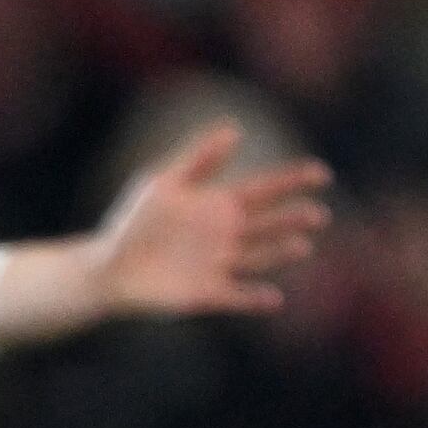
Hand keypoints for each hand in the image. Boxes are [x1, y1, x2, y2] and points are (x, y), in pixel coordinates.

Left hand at [79, 120, 331, 321]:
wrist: (106, 266)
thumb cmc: (133, 222)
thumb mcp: (163, 184)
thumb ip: (198, 160)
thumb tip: (233, 128)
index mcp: (221, 205)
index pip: (265, 190)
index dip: (293, 182)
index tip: (321, 173)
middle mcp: (228, 235)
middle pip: (269, 224)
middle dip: (293, 219)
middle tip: (316, 214)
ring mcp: (220, 265)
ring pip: (259, 258)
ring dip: (281, 252)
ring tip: (303, 245)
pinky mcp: (207, 294)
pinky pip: (236, 297)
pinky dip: (254, 299)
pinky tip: (273, 297)